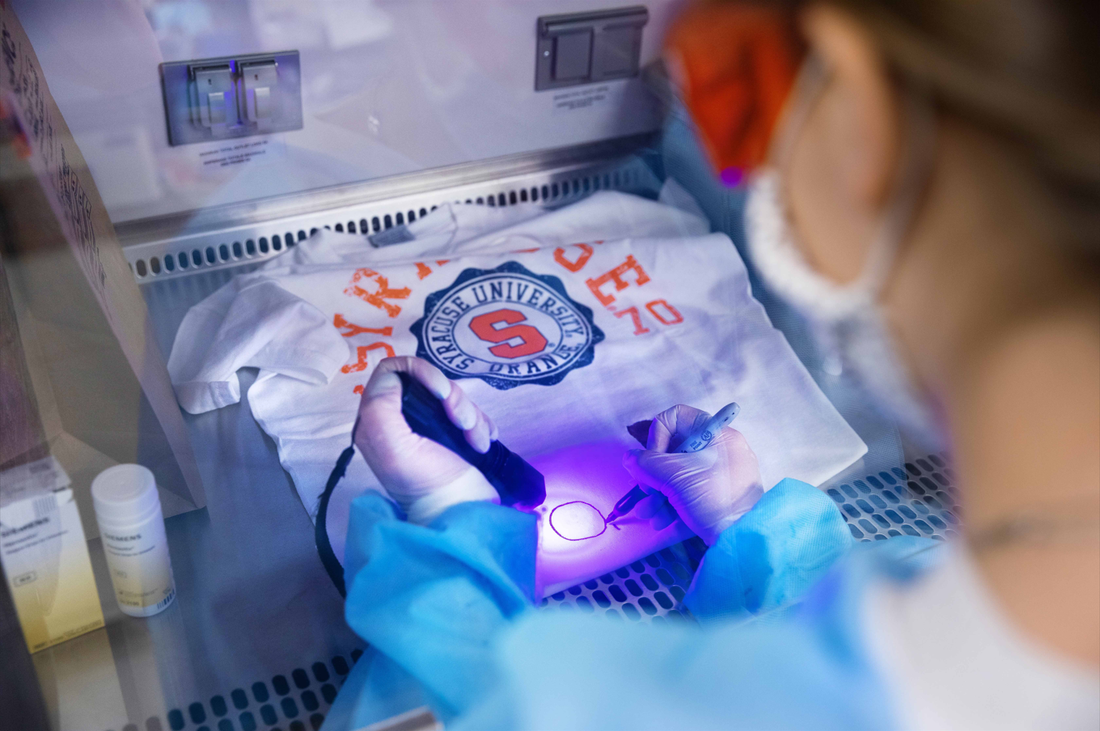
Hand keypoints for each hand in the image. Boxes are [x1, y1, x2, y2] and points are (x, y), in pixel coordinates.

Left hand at [355, 356, 499, 523]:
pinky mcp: (453, 435)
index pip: (393, 370)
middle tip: (462, 425)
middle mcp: (401, 419)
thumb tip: (392, 378)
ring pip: (453, 396)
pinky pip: (470, 411)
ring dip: (471, 416)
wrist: (460, 512)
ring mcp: (429, 427)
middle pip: (429, 381)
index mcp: (379, 419)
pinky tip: (481, 443)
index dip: (421, 371)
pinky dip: (481, 424)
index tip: (442, 394)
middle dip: (453, 399)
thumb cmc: (426, 483)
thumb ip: (381, 407)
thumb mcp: (394, 447)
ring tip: (475, 442)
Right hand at [622, 404, 763, 544]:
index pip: (676, 417)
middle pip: (673, 451)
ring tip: (649, 513)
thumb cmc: (712, 497)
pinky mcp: (718, 498)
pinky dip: (672, 505)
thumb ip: (646, 463)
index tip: (653, 461)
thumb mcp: (675, 477)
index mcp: (716, 435)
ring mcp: (720, 475)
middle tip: (647, 492)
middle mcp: (720, 451)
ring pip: (678, 475)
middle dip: (653, 475)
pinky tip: (660, 522)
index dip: (656, 436)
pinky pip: (689, 493)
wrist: (742, 539)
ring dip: (657, 494)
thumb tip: (630, 458)